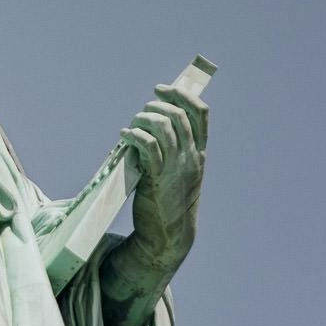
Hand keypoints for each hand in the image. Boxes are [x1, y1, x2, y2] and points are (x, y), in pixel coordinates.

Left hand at [119, 84, 208, 265]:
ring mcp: (176, 168)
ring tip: (132, 124)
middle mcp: (191, 158)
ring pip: (164, 127)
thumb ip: (176, 150)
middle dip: (156, 105)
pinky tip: (125, 136)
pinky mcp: (157, 179)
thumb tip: (155, 123)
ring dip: (143, 118)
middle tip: (141, 112)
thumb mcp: (182, 173)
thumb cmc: (170, 201)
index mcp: (199, 154)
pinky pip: (148, 146)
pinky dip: (135, 135)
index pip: (201, 113)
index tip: (163, 89)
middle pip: (178, 115)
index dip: (182, 95)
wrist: (168, 235)